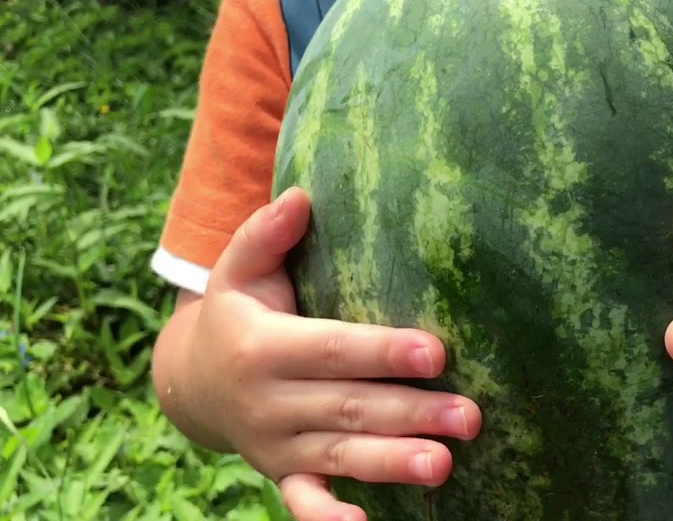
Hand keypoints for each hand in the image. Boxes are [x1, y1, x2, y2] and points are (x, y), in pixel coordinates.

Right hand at [178, 188, 481, 520]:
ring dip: (394, 462)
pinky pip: (305, 502)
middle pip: (350, 406)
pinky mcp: (283, 474)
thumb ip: (267, 234)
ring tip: (444, 465)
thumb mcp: (239, 269)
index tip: (436, 351)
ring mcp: (277, 445)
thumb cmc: (239, 311)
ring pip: (341, 454)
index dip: (384, 351)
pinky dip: (329, 517)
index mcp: (263, 347)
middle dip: (412, 412)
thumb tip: (302, 195)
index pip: (334, 349)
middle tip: (470, 415)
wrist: (192, 381)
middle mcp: (270, 402)